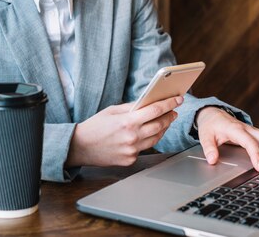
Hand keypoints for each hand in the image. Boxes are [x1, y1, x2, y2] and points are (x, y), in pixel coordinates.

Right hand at [66, 95, 183, 166]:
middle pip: (160, 125)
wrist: (80, 147)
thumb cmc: (95, 126)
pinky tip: (148, 134)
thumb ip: (132, 108)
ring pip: (156, 138)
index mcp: (127, 121)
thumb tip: (148, 103)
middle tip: (173, 111)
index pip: (155, 110)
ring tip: (165, 121)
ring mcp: (132, 150)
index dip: (169, 104)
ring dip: (163, 129)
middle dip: (169, 116)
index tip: (178, 99)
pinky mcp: (130, 160)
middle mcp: (132, 137)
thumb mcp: (112, 111)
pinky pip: (145, 148)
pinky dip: (148, 140)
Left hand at [196, 107, 258, 171]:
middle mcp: (248, 128)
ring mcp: (253, 130)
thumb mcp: (205, 136)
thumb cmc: (211, 126)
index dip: (256, 155)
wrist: (213, 114)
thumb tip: (212, 160)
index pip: (249, 142)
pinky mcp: (256, 133)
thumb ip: (208, 148)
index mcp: (236, 130)